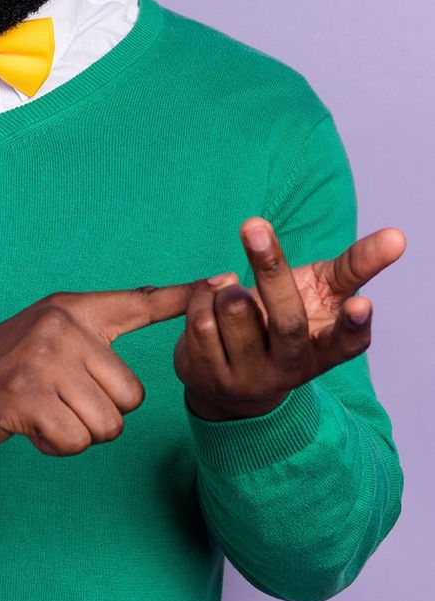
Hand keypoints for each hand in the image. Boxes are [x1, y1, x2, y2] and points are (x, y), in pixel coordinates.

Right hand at [0, 284, 191, 455]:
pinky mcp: (26, 396)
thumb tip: (147, 322)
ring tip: (43, 411)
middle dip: (102, 413)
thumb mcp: (47, 333)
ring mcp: (44, 359)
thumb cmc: (0, 365)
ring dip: (78, 432)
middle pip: (131, 395)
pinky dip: (55, 446)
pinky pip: (76, 442)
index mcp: (72, 308)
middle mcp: (62, 326)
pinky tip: (29, 426)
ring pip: (108, 424)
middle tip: (59, 400)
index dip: (184, 296)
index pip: (139, 300)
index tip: (223, 281)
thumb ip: (93, 333)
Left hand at [174, 218, 406, 420]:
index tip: (361, 303)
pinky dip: (202, 296)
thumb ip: (354, 267)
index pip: (348, 342)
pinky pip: (201, 317)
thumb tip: (399, 236)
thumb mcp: (320, 295)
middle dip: (269, 267)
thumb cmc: (283, 320)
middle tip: (253, 223)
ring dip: (227, 286)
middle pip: (285, 318)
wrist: (230, 377)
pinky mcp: (210, 376)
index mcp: (325, 349)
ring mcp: (250, 376)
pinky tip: (209, 304)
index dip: (354, 325)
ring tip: (232, 291)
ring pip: (233, 308)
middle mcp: (291, 368)